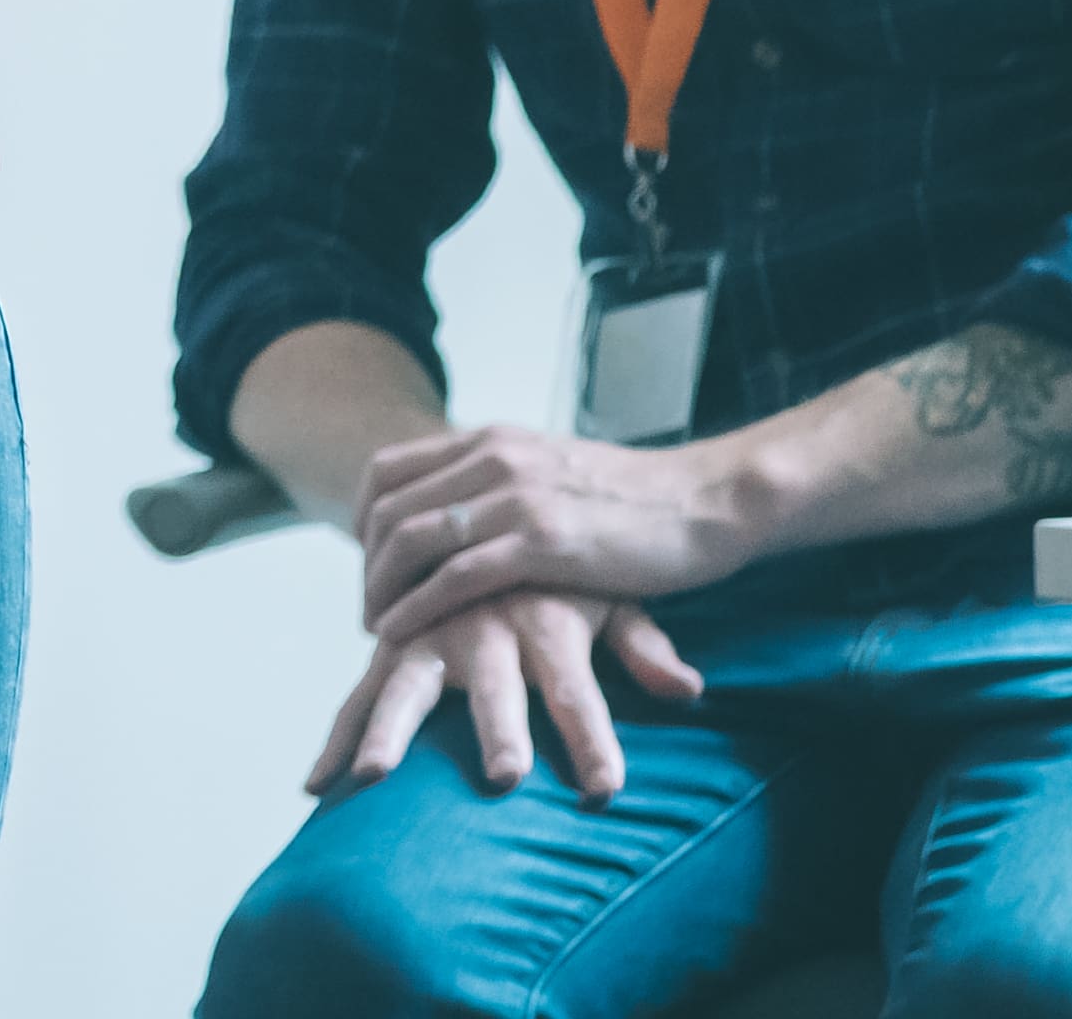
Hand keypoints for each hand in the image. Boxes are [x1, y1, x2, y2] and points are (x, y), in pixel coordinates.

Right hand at [306, 588, 703, 799]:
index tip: (604, 792)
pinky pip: (361, 690)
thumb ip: (645, 645)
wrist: (491, 493)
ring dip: (388, 730)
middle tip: (504, 776)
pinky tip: (317, 786)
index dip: (590, 736)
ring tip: (369, 779)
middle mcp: (483, 619)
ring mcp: (430, 628)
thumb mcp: (614, 596)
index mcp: (545, 613)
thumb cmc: (565, 565)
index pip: (575, 685)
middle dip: (496, 727)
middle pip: (491, 681)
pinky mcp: (394, 641)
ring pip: (407, 682)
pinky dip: (339, 734)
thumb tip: (688, 689)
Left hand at [355, 422, 753, 643]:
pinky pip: (454, 575)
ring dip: (382, 588)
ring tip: (376, 626)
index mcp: (491, 439)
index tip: (370, 562)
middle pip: (388, 508)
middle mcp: (492, 458)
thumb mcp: (553, 471)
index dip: (363, 519)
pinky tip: (400, 633)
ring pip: (411, 540)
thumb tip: (464, 510)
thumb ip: (504, 481)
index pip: (387, 470)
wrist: (708, 501)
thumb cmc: (637, 500)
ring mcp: (515, 497)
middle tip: (370, 606)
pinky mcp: (542, 541)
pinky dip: (416, 606)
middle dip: (367, 563)